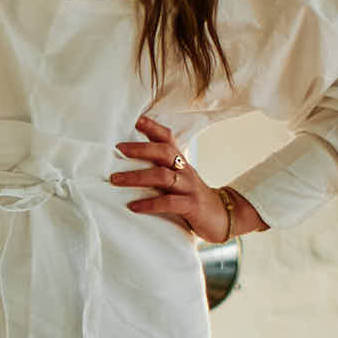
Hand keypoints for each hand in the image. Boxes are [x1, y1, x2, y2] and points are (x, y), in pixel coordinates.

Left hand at [111, 114, 257, 242]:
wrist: (221, 216)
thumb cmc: (191, 197)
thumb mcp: (178, 178)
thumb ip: (160, 169)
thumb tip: (128, 163)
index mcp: (180, 162)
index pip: (167, 138)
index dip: (153, 127)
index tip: (136, 120)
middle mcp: (185, 170)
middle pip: (164, 152)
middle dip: (140, 149)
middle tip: (118, 149)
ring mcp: (189, 187)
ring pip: (163, 176)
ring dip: (137, 177)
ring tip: (116, 180)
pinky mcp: (191, 205)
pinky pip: (169, 203)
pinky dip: (149, 204)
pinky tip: (133, 206)